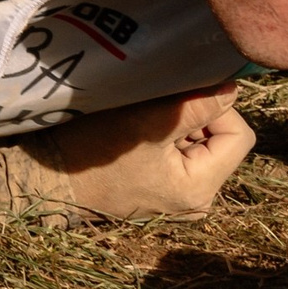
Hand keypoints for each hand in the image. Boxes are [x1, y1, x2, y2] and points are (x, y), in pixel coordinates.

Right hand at [27, 82, 255, 216]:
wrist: (48, 179)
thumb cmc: (94, 152)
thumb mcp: (149, 122)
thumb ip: (196, 107)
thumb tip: (233, 87)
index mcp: (200, 189)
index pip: (239, 136)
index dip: (219, 109)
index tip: (186, 96)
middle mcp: (197, 201)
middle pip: (221, 140)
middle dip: (197, 118)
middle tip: (160, 108)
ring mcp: (179, 198)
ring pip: (201, 144)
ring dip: (180, 126)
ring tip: (146, 121)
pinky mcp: (162, 191)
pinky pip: (181, 155)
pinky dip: (168, 138)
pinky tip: (139, 134)